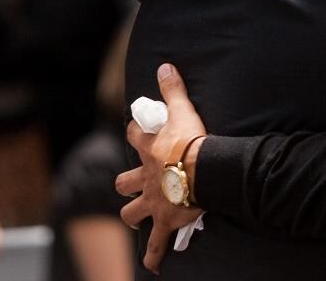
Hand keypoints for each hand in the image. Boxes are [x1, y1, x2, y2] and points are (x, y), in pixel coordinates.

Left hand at [117, 63, 206, 272]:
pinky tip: (153, 264)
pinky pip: (157, 243)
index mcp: (148, 151)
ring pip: (132, 213)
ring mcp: (153, 202)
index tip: (141, 130)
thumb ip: (173, 89)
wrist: (202, 170)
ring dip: (134, 216)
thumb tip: (163, 64)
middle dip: (127, 184)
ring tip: (139, 219)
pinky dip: (154, 254)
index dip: (135, 132)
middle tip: (137, 184)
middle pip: (123, 183)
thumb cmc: (192, 141)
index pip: (133, 137)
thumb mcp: (183, 110)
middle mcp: (144, 178)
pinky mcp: (166, 221)